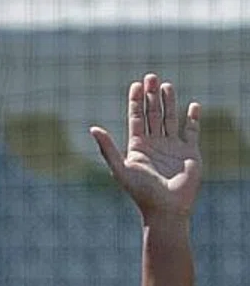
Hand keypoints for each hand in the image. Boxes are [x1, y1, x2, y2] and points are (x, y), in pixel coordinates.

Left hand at [90, 74, 201, 222]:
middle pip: (152, 115)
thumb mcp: (120, 168)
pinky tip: (192, 105)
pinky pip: (191, 131)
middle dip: (151, 96)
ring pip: (170, 119)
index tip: (136, 85)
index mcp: (137, 147)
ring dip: (169, 102)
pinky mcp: (189, 152)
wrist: (166, 208)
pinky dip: (192, 118)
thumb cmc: (141, 191)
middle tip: (151, 77)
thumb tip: (93, 128)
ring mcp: (172, 147)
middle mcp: (154, 145)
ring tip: (166, 85)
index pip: (136, 119)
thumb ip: (107, 148)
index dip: (135, 102)